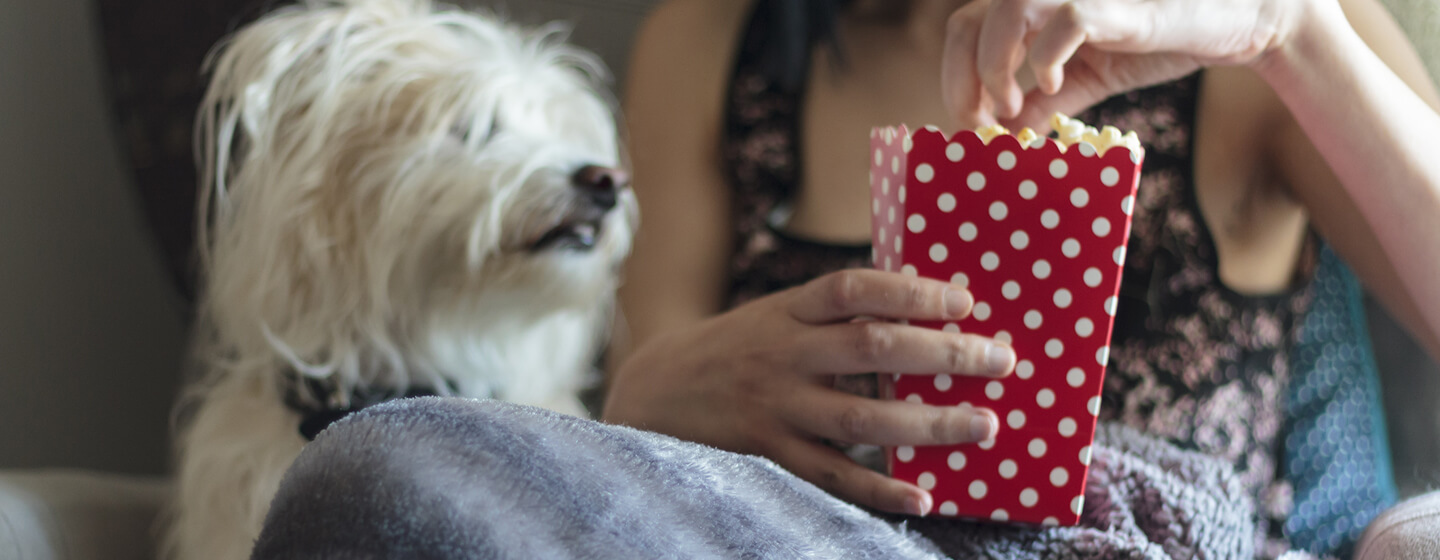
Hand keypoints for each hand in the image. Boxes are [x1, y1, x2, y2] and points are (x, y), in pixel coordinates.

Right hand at [602, 269, 1013, 515]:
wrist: (657, 387)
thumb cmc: (738, 346)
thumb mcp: (777, 313)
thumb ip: (835, 314)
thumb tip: (922, 314)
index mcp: (789, 308)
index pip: (855, 288)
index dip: (911, 291)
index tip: (965, 301)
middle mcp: (783, 352)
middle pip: (871, 348)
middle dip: (942, 353)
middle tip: (1000, 361)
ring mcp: (775, 405)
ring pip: (860, 416)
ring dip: (928, 423)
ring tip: (983, 426)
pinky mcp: (768, 451)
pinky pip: (831, 474)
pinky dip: (878, 489)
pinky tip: (922, 497)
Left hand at [942, 0, 1308, 128]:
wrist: (1238, 21)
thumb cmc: (1162, 40)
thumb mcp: (1089, 78)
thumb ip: (1045, 102)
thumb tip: (1004, 136)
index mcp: (1036, 7)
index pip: (963, 30)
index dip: (955, 78)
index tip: (971, 122)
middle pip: (966, 23)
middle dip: (961, 80)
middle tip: (982, 122)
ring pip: (1004, 13)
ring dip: (994, 68)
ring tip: (1009, 107)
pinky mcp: (1117, 5)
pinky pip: (1067, 19)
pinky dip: (1047, 57)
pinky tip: (1054, 85)